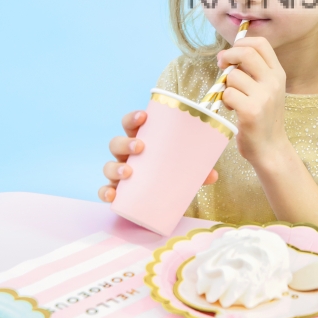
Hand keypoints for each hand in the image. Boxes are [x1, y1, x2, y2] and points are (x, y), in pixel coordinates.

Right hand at [98, 110, 218, 202]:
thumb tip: (213, 174)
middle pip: (116, 142)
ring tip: (128, 172)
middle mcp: (127, 156)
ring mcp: (120, 173)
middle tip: (140, 146)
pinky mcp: (117, 192)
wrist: (161, 201)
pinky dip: (105, 192)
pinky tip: (112, 195)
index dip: (133, 118)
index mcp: (142, 141)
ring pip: (108, 165)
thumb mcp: (184, 169)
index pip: (131, 124)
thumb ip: (198, 170)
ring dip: (115, 167)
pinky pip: (105, 190)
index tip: (143, 116)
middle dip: (125, 142)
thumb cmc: (170, 174)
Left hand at [218, 37, 288, 167]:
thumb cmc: (263, 117)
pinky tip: (232, 109)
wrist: (270, 148)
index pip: (261, 43)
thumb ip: (252, 71)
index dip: (242, 42)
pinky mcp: (251, 111)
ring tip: (233, 99)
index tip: (232, 53)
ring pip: (232, 76)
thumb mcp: (267, 89)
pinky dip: (224, 101)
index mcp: (278, 73)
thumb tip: (226, 55)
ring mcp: (264, 96)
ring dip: (226, 86)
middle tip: (222, 65)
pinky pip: (227, 94)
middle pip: (246, 53)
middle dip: (228, 56)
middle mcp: (273, 82)